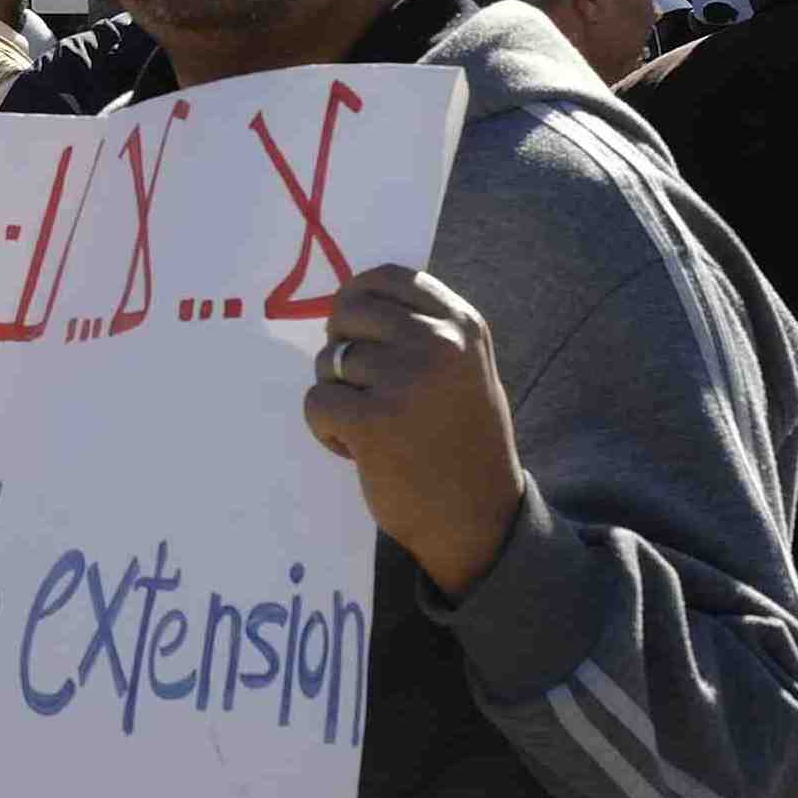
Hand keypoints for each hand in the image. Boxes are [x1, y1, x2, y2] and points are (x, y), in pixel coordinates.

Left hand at [305, 267, 525, 600]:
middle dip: (340, 345)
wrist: (479, 520)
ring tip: (371, 427)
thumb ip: (422, 331)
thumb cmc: (464, 442)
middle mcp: (437, 342)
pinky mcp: (372, 421)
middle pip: (349, 311)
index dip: (358, 296)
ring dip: (337, 394)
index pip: (388, 277)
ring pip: (328, 361)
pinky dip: (325, 427)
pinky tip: (355, 448)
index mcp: (462, 324)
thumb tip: (352, 300)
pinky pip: (317, 402)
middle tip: (357, 384)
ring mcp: (405, 379)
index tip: (352, 324)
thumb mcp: (464, 368)